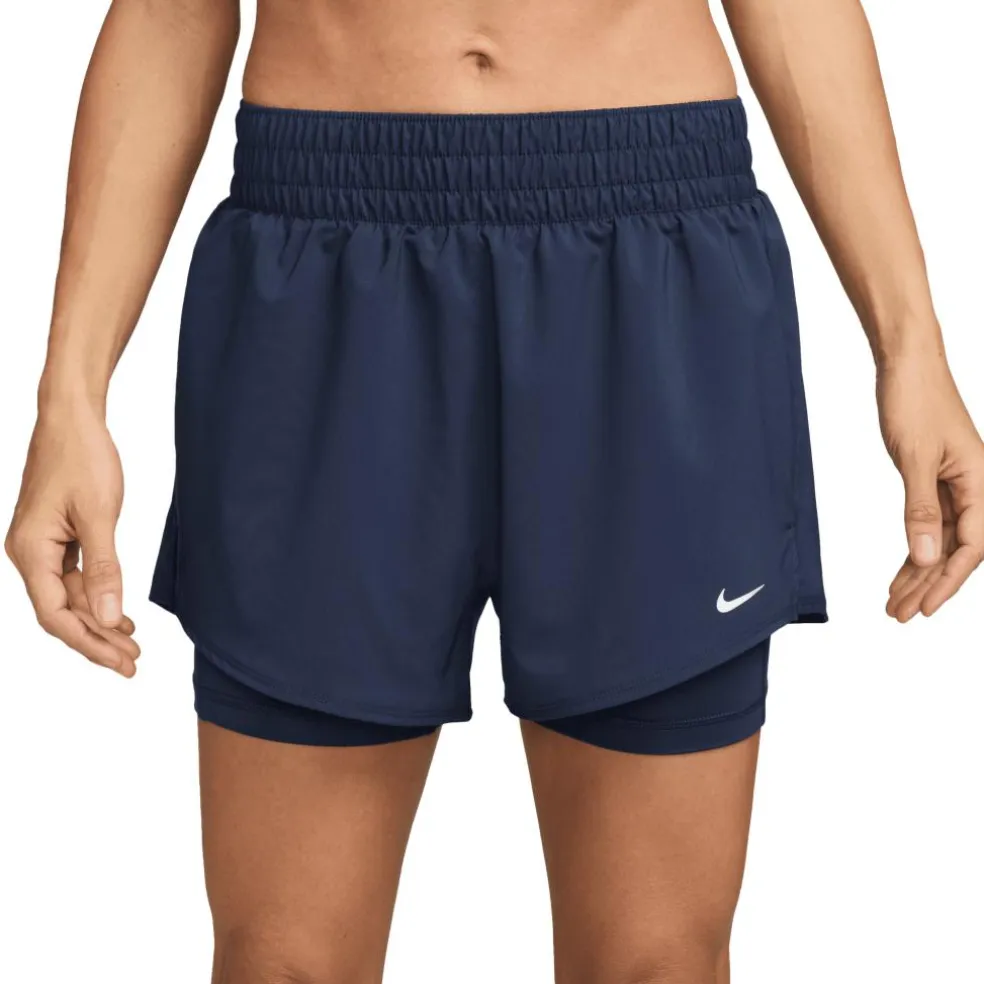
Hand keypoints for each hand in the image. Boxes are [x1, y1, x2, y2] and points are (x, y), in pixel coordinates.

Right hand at [5, 402, 139, 674]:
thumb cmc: (82, 457)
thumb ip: (104, 569)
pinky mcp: (55, 537)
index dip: (89, 643)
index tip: (121, 662)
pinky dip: (96, 596)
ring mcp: (40, 546)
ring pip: (68, 598)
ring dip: (99, 621)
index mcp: (30, 551)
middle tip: (134, 662)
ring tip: (132, 643)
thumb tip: (108, 616)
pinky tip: (118, 612)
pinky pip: (72, 578)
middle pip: (61, 612)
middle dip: (97, 639)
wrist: (72, 418)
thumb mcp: (99, 515)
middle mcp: (27, 554)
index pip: (55, 615)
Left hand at [878, 348, 983, 621]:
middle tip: (898, 615)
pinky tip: (901, 571)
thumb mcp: (914, 458)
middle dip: (927, 585)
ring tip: (892, 603)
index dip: (947, 581)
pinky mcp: (936, 478)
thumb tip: (929, 557)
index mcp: (981, 482)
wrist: (907, 364)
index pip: (971, 547)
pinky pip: (930, 523)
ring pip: (941, 541)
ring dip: (918, 572)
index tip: (924, 608)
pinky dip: (914, 548)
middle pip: (955, 550)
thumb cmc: (915, 400)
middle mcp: (975, 487)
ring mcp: (956, 484)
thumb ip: (921, 509)